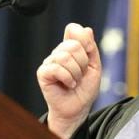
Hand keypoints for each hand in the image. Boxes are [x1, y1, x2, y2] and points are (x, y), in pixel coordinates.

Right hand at [36, 23, 101, 138]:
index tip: (88, 52)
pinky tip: (68, 85)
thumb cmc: (85, 89)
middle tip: (81, 75)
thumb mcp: (95, 67)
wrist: (78, 109)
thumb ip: (91, 48)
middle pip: (73, 44)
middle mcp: (59, 53)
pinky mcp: (43, 73)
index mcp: (71, 49)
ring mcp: (49, 62)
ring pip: (64, 56)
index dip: (83, 38)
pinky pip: (56, 67)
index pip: (73, 29)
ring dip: (75, 72)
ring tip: (75, 81)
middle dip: (83, 62)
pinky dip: (67, 78)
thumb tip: (86, 29)